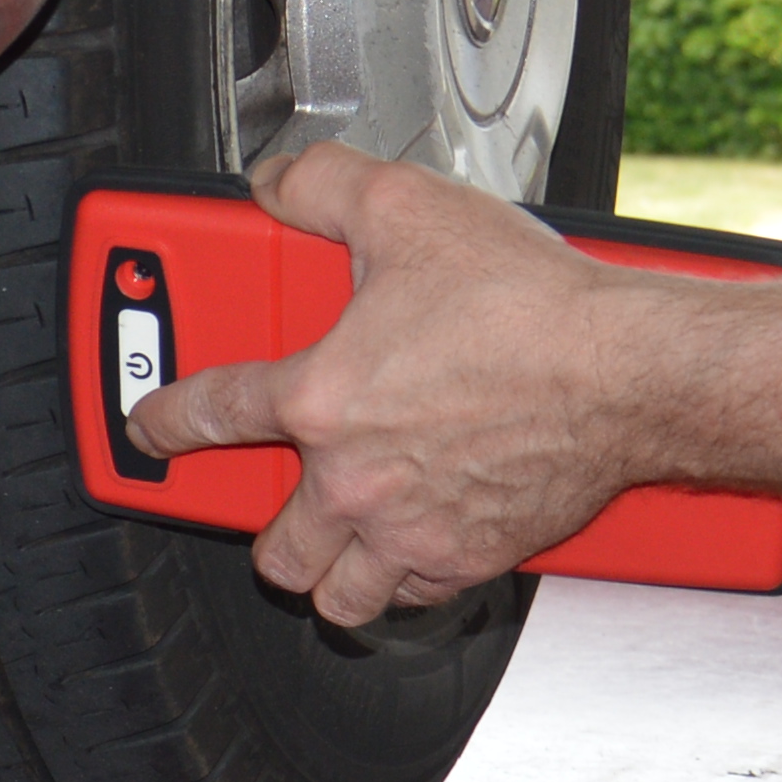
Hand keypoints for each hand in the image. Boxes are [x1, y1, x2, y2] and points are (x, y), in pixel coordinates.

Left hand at [125, 144, 654, 625]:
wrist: (629, 373)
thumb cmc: (534, 307)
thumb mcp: (409, 206)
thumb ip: (324, 185)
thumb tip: (280, 183)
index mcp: (322, 399)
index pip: (209, 415)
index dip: (164, 420)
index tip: (152, 430)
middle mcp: (356, 482)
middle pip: (273, 547)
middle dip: (262, 528)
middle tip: (272, 500)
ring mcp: (413, 531)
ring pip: (337, 594)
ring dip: (326, 574)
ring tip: (332, 544)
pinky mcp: (472, 558)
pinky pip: (413, 598)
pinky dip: (404, 581)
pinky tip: (411, 548)